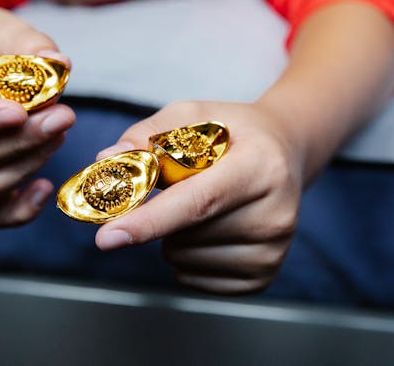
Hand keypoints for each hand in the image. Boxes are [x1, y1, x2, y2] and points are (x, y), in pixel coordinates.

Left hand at [94, 100, 302, 293]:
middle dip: (161, 215)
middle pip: (183, 236)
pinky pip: (194, 278)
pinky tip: (209, 226)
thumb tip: (108, 159)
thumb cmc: (232, 132)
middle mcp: (275, 214)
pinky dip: (187, 256)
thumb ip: (148, 135)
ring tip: (202, 203)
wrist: (285, 152)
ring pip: (182, 260)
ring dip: (174, 235)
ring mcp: (273, 251)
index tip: (107, 236)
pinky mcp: (264, 277)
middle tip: (182, 185)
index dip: (149, 221)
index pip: (197, 202)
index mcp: (261, 166)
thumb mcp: (193, 115)